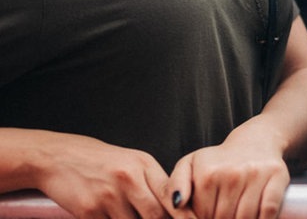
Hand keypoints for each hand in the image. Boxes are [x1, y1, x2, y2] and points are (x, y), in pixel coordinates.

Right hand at [34, 133, 168, 218]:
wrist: (61, 157)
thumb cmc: (102, 161)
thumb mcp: (133, 162)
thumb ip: (153, 183)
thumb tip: (175, 206)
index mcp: (144, 165)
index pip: (170, 196)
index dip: (181, 214)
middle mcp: (129, 178)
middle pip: (155, 216)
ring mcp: (108, 196)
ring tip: (128, 215)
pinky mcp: (88, 212)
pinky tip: (110, 217)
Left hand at [166, 135, 289, 218]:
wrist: (256, 140)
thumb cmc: (219, 160)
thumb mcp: (191, 165)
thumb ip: (175, 184)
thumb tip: (177, 203)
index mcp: (208, 174)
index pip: (201, 217)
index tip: (208, 214)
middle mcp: (232, 173)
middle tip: (223, 214)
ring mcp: (256, 174)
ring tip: (236, 215)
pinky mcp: (277, 176)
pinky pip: (268, 211)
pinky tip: (256, 217)